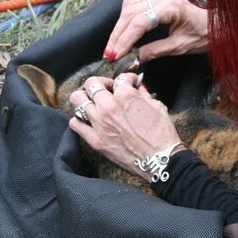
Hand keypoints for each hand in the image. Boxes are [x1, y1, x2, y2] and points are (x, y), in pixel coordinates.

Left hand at [68, 73, 184, 181]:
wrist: (160, 159)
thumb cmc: (162, 134)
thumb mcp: (158, 107)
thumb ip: (144, 95)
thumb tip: (139, 88)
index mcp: (126, 95)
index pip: (120, 78)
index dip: (127, 79)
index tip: (130, 83)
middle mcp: (108, 106)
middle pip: (91, 83)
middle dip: (101, 83)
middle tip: (108, 89)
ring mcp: (99, 123)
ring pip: (77, 99)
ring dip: (85, 98)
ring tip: (93, 102)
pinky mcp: (94, 140)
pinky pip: (75, 124)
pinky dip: (80, 119)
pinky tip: (88, 120)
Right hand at [104, 0, 208, 62]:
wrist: (221, 25)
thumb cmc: (206, 35)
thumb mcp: (181, 47)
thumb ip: (156, 51)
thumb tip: (135, 57)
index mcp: (171, 7)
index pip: (140, 22)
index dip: (125, 39)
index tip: (115, 54)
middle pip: (131, 12)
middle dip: (118, 33)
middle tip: (110, 53)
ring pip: (131, 4)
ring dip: (120, 23)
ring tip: (115, 43)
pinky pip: (137, 1)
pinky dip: (127, 15)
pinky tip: (124, 28)